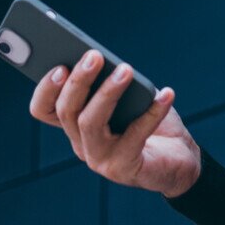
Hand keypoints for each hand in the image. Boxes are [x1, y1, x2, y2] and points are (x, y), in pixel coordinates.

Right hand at [29, 50, 201, 197]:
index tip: (59, 66)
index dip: (45, 89)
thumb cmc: (153, 123)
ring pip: (90, 123)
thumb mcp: (132, 98)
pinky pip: (135, 136)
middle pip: (67, 111)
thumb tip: (110, 61)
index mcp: (77, 124)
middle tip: (95, 56)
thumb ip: (117, 83)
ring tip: (126, 70)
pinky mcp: (124, 169)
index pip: (44, 110)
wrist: (180, 160)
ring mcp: (100, 159)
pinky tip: (166, 94)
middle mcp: (82, 144)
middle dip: (79, 81)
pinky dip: (152, 112)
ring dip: (107, 93)